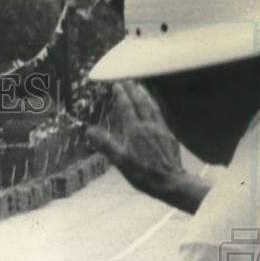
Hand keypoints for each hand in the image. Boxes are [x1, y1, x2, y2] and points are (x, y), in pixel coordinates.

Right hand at [85, 81, 185, 200]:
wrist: (170, 182)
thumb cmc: (143, 173)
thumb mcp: (120, 161)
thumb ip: (105, 144)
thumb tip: (89, 131)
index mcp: (135, 131)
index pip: (127, 108)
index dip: (122, 95)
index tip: (117, 84)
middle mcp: (148, 126)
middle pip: (140, 103)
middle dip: (133, 90)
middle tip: (128, 78)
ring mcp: (160, 129)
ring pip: (152, 106)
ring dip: (145, 95)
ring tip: (141, 86)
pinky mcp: (168, 135)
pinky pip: (160, 114)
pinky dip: (155, 105)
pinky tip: (154, 105)